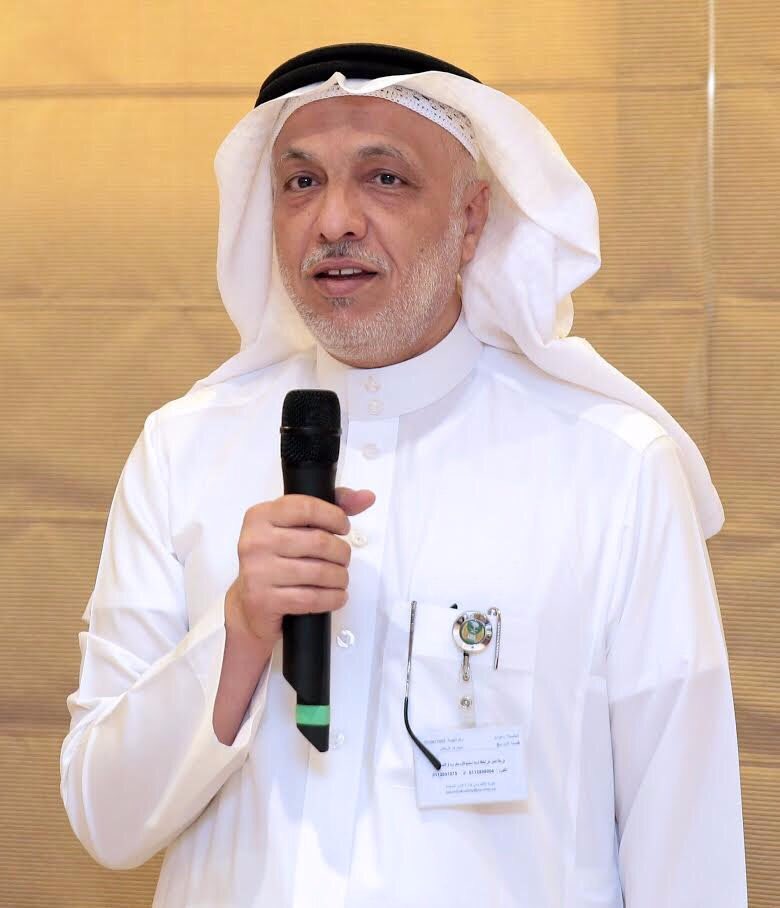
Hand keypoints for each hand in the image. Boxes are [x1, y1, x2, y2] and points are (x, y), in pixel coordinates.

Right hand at [226, 488, 374, 646]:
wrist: (250, 604)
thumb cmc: (277, 559)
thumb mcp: (296, 526)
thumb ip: (332, 506)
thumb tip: (367, 497)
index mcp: (260, 516)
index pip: (307, 507)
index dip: (334, 517)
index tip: (343, 527)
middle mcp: (255, 541)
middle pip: (318, 541)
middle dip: (341, 552)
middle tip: (342, 559)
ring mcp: (257, 572)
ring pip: (319, 572)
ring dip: (340, 577)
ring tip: (340, 578)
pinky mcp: (263, 601)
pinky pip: (312, 598)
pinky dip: (332, 598)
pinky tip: (336, 595)